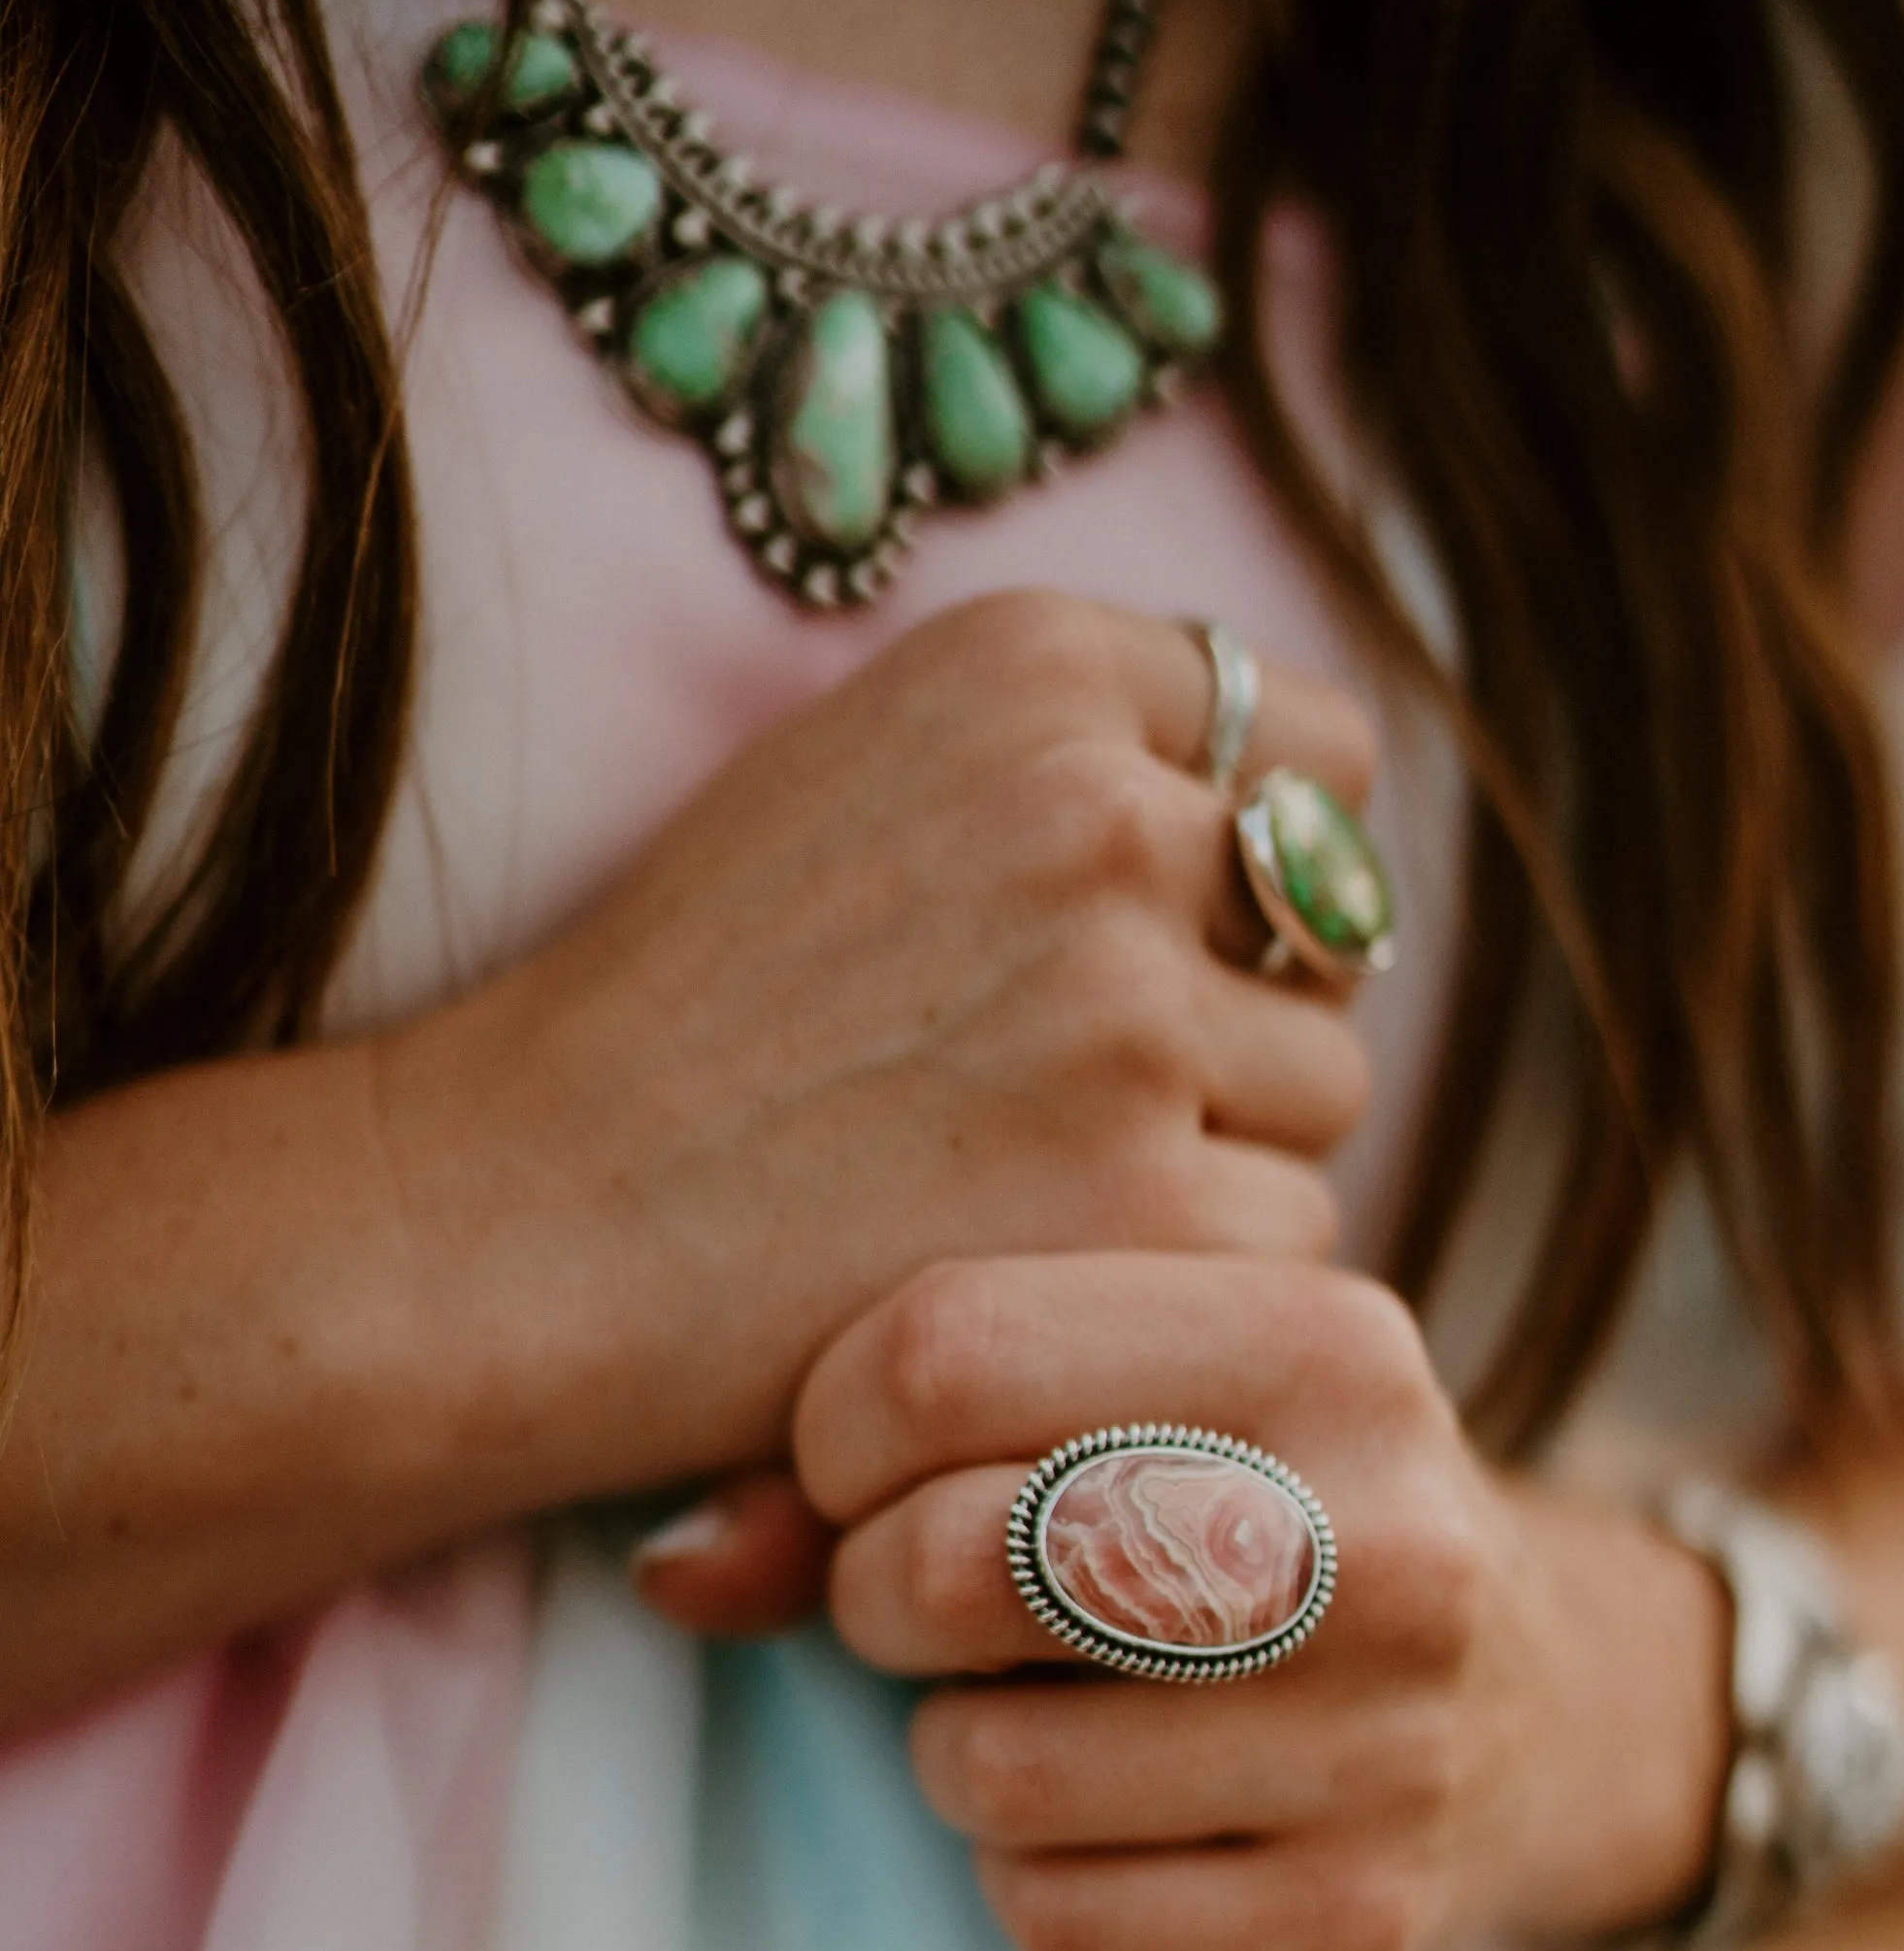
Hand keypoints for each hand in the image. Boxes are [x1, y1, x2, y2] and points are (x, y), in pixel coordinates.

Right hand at [384, 594, 1375, 1523]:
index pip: (1313, 747)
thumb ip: (1076, 762)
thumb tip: (1302, 830)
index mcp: (1039, 670)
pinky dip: (1188, 1280)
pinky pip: (1287, 1240)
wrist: (523, 1221)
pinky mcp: (1147, 1203)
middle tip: (1073, 1100)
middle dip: (1245, 1017)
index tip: (1179, 948)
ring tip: (1032, 1189)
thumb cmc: (678, 1023)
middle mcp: (1105, 811)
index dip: (1264, 865)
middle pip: (1332, 934)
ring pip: (1321, 1093)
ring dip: (1227, 1154)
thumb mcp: (864, 776)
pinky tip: (1040, 1276)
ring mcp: (1134, 1011)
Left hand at [792, 1254, 1730, 1950]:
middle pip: (955, 1559)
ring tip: (1043, 1707)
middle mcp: (1384, 1536)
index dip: (834, 1431)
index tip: (867, 1471)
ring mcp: (1392, 1744)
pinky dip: (1030, 1880)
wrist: (1535, 1710)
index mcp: (1323, 1339)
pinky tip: (1111, 1821)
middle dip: (880, 1594)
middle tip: (923, 1600)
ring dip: (957, 1750)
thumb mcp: (1135, 1400)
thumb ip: (885, 1444)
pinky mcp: (1358, 1921)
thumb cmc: (1258, 1513)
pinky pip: (1052, 1917)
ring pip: (984, 1767)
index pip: (941, 1349)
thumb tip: (671, 1564)